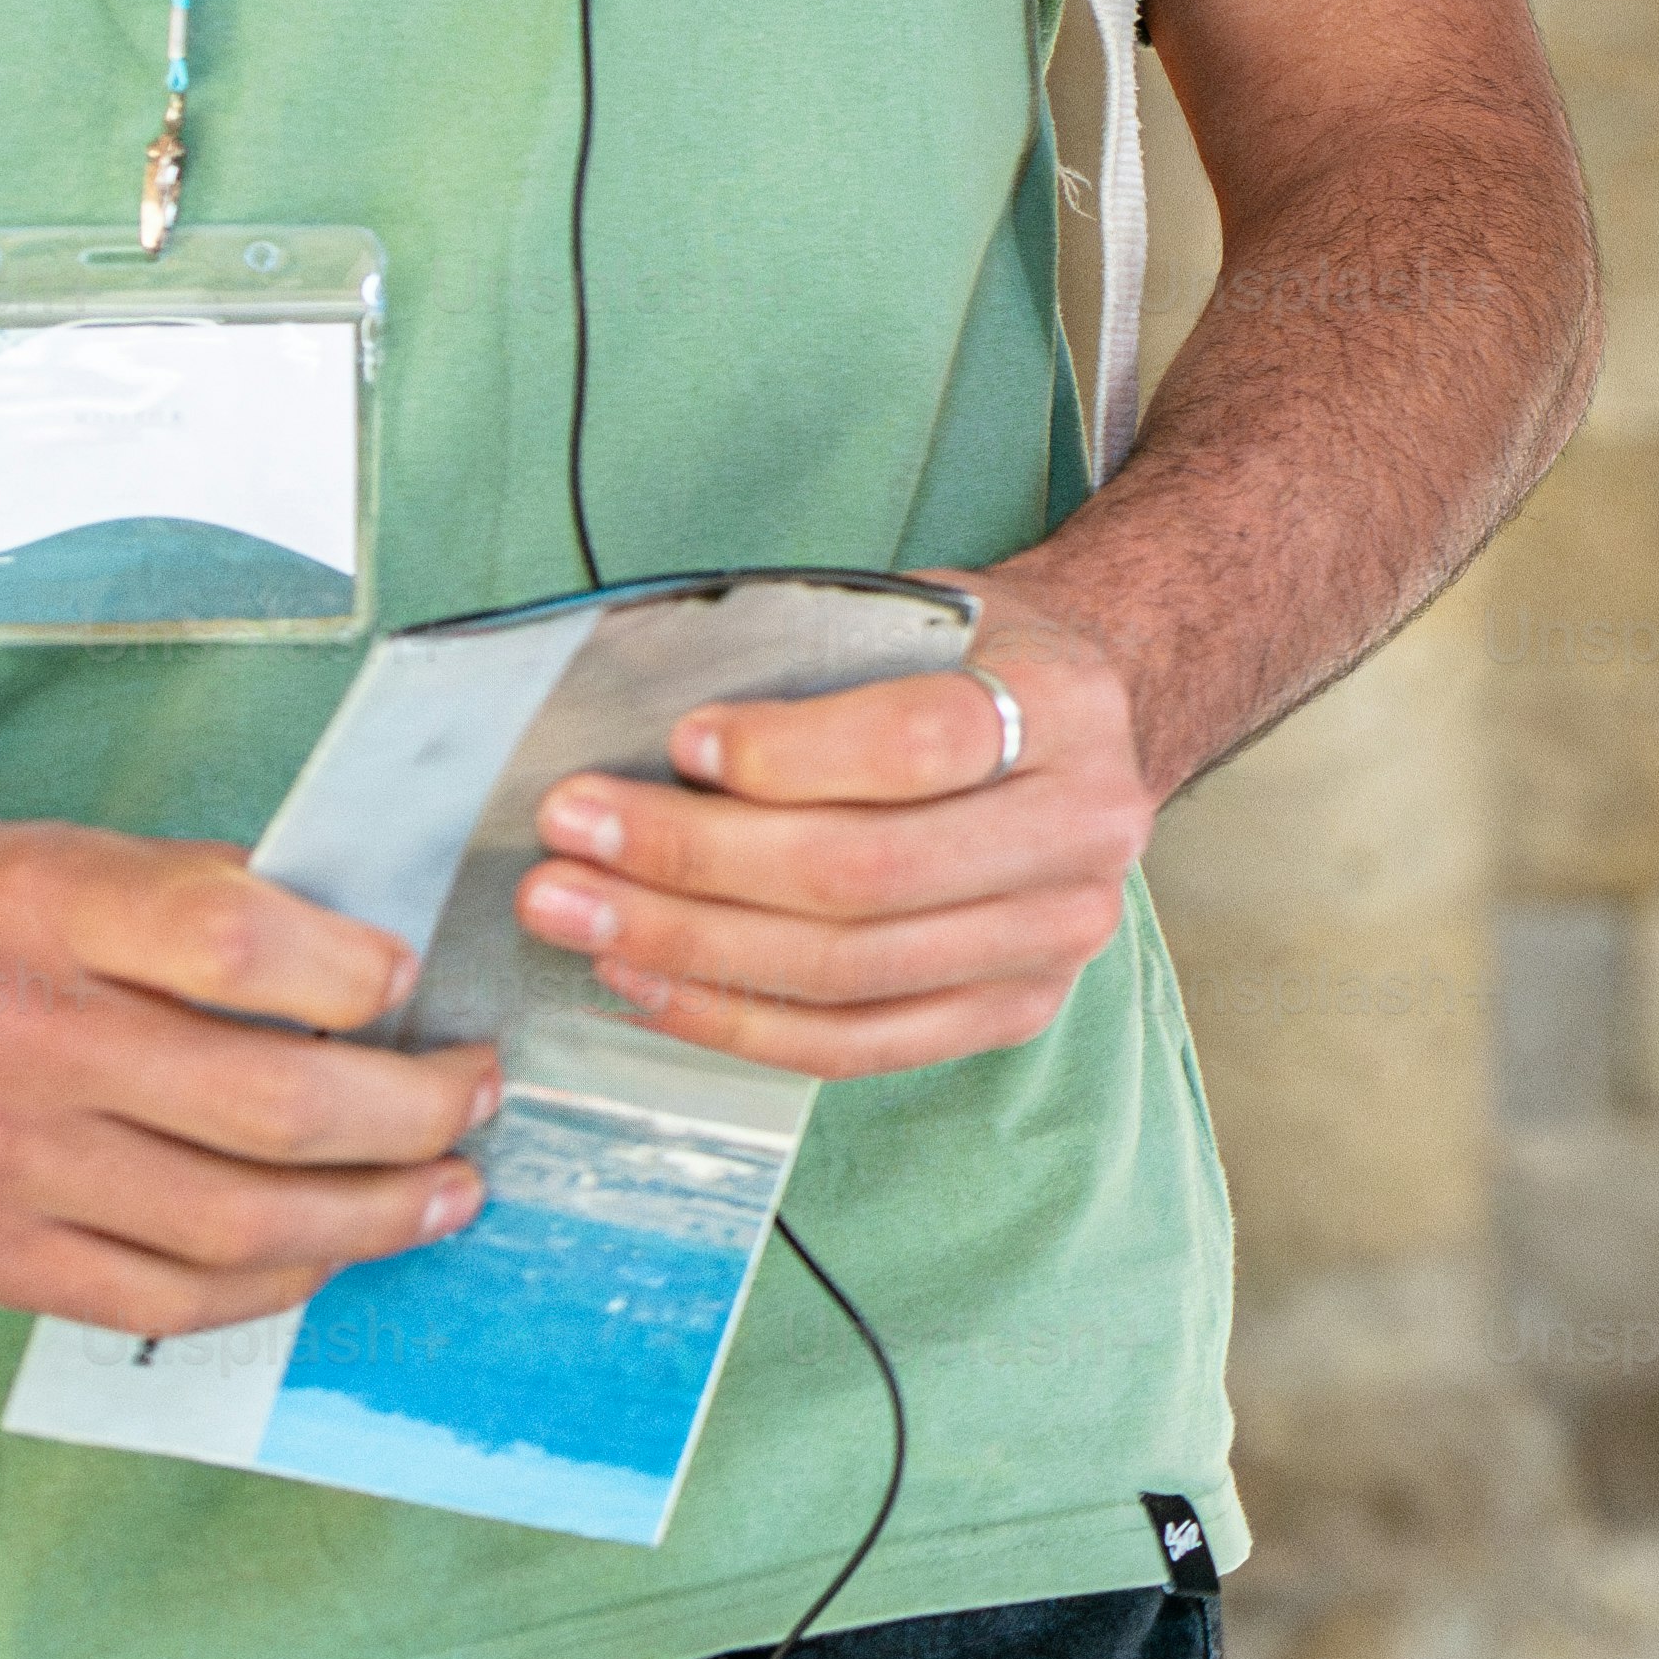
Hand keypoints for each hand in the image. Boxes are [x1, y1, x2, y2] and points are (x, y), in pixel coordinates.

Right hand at [0, 823, 492, 1333]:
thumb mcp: (56, 858)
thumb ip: (202, 893)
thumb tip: (361, 947)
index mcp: (47, 910)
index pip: (242, 944)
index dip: (359, 972)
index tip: (411, 980)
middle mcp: (22, 1041)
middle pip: (277, 1107)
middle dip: (421, 1111)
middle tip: (479, 1094)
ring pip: (240, 1223)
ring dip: (379, 1215)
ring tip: (450, 1190)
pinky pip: (161, 1298)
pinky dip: (272, 1285)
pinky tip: (332, 1254)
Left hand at [511, 600, 1158, 1077]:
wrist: (1073, 727)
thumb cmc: (960, 660)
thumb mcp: (914, 613)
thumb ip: (811, 658)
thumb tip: (634, 727)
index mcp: (1066, 703)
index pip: (919, 742)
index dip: (785, 753)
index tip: (677, 742)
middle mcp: (1089, 828)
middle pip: (869, 871)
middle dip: (695, 859)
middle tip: (569, 835)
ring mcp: (1061, 935)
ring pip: (851, 969)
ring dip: (689, 948)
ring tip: (573, 912)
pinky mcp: (1016, 1010)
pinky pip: (858, 1045)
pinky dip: (736, 1023)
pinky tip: (643, 983)